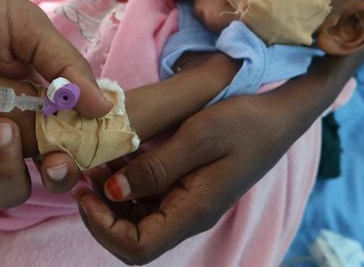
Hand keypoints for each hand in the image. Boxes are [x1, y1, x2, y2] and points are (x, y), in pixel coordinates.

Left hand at [74, 53, 363, 263]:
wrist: (278, 115)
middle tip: (87, 173)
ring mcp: (189, 203)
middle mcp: (189, 215)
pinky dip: (129, 183)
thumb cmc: (243, 122)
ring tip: (101, 160)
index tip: (85, 192)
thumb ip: (154, 168)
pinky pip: (150, 198)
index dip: (103, 229)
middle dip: (102, 212)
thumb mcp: (197, 137)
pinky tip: (123, 155)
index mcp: (192, 211)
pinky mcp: (188, 188)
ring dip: (113, 196)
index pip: (137, 248)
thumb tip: (113, 192)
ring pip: (139, 219)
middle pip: (134, 238)